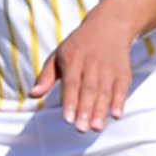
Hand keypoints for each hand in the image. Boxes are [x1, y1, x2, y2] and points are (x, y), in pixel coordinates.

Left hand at [34, 7, 141, 131]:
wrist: (110, 25)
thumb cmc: (79, 46)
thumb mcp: (59, 55)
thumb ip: (46, 76)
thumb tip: (32, 95)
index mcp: (73, 58)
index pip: (71, 83)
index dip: (70, 101)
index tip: (67, 119)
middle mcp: (92, 63)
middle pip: (89, 89)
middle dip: (85, 109)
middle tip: (81, 129)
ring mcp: (109, 68)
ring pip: (105, 91)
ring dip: (101, 110)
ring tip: (96, 128)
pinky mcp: (123, 72)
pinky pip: (121, 88)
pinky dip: (120, 101)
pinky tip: (116, 115)